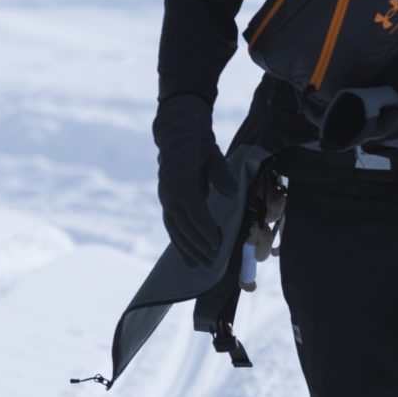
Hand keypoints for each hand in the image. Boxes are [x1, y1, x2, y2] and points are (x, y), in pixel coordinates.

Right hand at [154, 94, 232, 264]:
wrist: (176, 130)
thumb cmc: (198, 141)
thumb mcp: (212, 151)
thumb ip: (221, 173)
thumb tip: (232, 193)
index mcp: (180, 177)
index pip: (191, 206)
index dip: (203, 226)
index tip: (216, 243)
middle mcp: (168, 189)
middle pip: (180, 223)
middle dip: (196, 244)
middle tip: (213, 260)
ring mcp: (165, 196)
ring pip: (173, 228)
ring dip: (187, 248)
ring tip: (200, 266)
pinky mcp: (167, 201)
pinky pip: (172, 225)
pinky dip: (180, 243)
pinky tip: (188, 258)